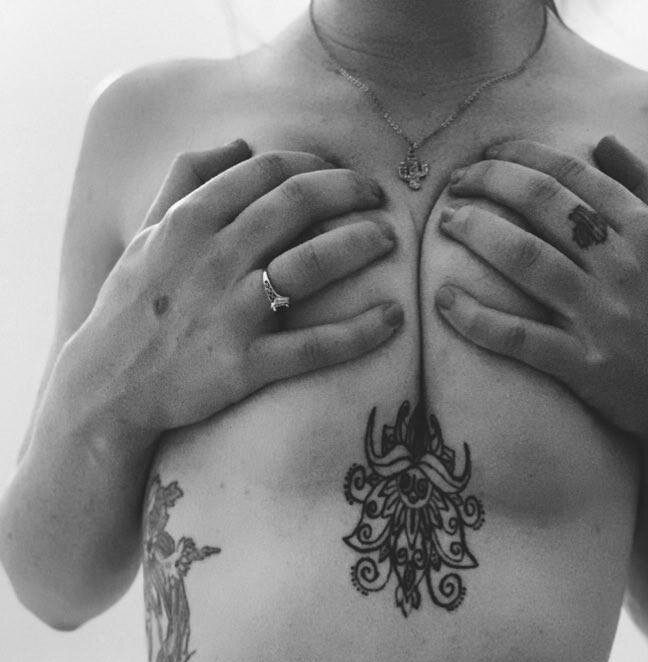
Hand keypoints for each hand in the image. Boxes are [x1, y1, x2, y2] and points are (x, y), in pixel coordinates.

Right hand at [62, 140, 401, 436]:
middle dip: (349, 192)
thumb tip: (241, 144)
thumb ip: (186, 181)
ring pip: (313, 264)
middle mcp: (213, 258)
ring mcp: (232, 312)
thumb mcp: (146, 233)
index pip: (266, 170)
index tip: (340, 175)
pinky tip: (394, 318)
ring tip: (389, 241)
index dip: (315, 165)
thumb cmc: (132, 306)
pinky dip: (361, 331)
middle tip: (378, 199)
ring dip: (362, 244)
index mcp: (189, 221)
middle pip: (298, 203)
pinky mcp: (247, 365)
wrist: (108, 386)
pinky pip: (316, 345)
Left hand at [435, 136, 647, 450]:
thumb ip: (645, 187)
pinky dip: (477, 318)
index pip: (572, 173)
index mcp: (645, 230)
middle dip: (489, 182)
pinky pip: (519, 337)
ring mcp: (602, 317)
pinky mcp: (583, 366)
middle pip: (543, 203)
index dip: (519, 156)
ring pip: (526, 259)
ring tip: (446, 223)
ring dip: (477, 232)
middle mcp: (625, 267)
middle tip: (454, 185)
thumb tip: (603, 141)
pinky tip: (443, 301)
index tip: (486, 155)